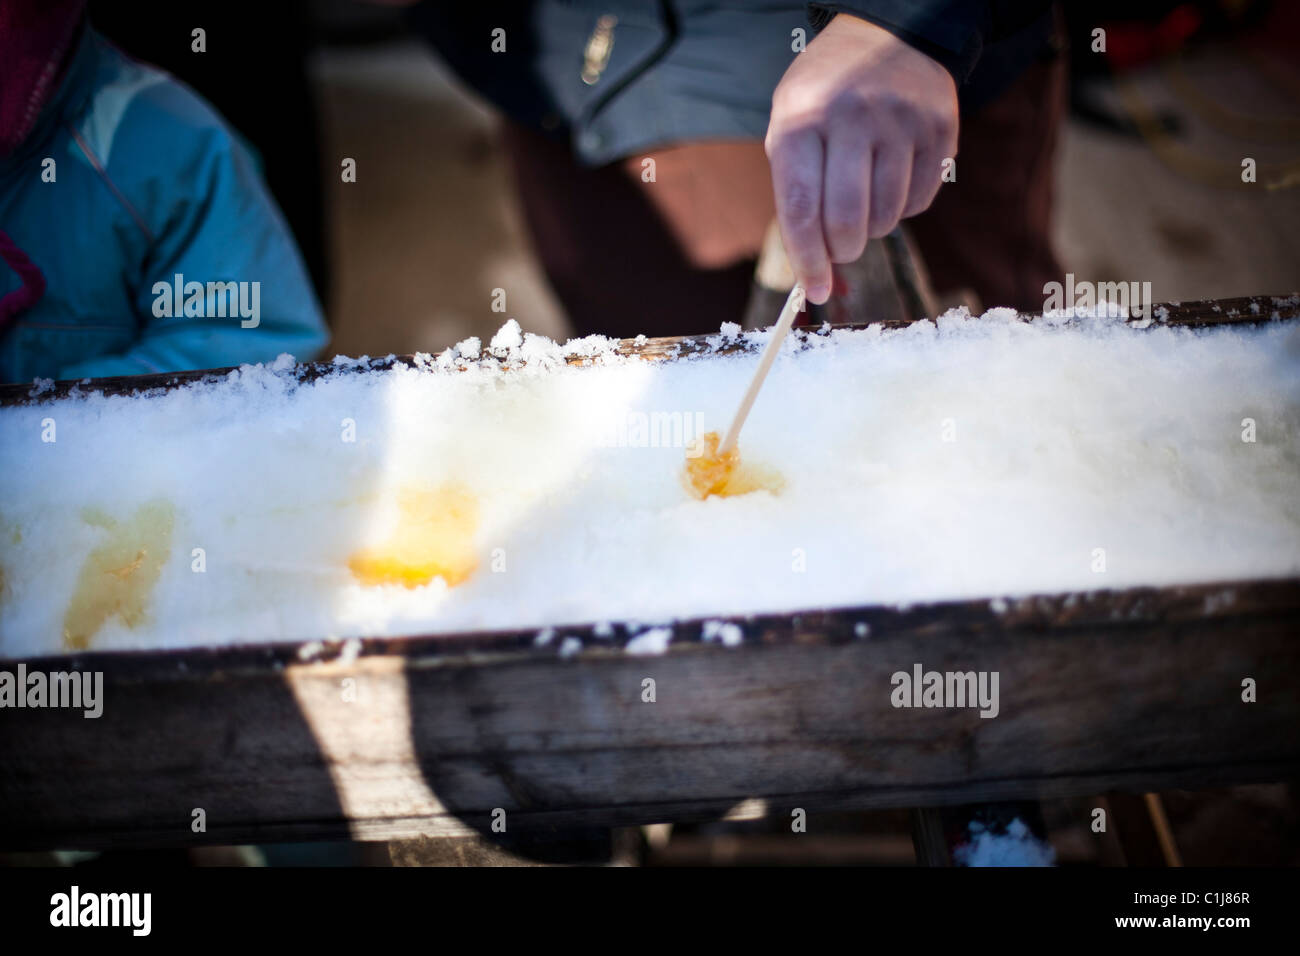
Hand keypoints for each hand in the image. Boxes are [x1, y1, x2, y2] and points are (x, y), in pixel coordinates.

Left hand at [765, 15, 958, 303]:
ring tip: (864, 196)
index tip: (813, 291)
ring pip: (886, 218)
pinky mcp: (940, 128)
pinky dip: (902, 207)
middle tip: (841, 248)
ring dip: (872, 227)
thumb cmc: (825, 98)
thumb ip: (795, 198)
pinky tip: (892, 176)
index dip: (807, 261)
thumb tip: (813, 275)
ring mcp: (901, 121)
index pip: (802, 210)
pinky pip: (920, 202)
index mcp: (803, 120)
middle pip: (847, 222)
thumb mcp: (791, 128)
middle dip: (842, 250)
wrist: (887, 34)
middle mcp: (853, 116)